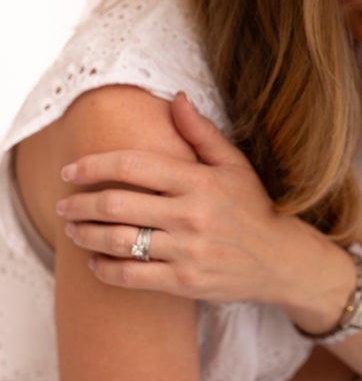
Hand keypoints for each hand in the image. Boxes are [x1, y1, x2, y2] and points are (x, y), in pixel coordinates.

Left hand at [56, 92, 293, 302]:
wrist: (279, 258)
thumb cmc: (252, 205)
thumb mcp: (233, 162)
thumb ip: (200, 131)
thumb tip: (177, 97)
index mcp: (198, 179)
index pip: (134, 165)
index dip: (95, 165)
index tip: (70, 170)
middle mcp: (190, 214)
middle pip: (118, 204)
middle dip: (81, 203)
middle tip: (63, 203)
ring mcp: (187, 250)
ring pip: (119, 242)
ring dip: (86, 235)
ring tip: (71, 230)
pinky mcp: (184, 282)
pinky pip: (132, 277)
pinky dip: (105, 270)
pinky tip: (94, 262)